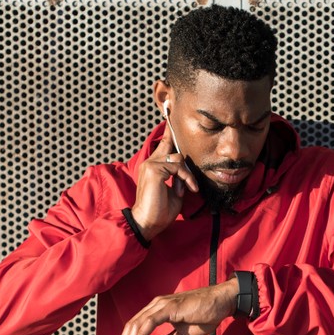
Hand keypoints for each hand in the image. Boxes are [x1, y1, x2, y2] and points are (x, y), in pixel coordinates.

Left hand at [115, 278, 238, 334]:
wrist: (221, 302)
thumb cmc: (204, 315)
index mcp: (157, 311)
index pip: (136, 327)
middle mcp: (156, 306)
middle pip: (132, 326)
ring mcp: (162, 305)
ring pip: (138, 324)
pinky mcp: (170, 307)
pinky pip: (151, 321)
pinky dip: (142, 334)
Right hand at [129, 125, 198, 240]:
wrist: (147, 223)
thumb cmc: (160, 211)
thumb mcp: (173, 191)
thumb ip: (177, 177)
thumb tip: (185, 171)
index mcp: (153, 166)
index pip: (164, 143)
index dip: (170, 130)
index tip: (170, 110)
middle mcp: (150, 162)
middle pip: (173, 148)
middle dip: (185, 163)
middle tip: (186, 180)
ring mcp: (151, 165)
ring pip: (178, 158)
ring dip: (186, 175)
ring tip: (184, 190)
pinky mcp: (154, 170)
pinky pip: (178, 167)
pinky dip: (185, 178)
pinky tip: (185, 190)